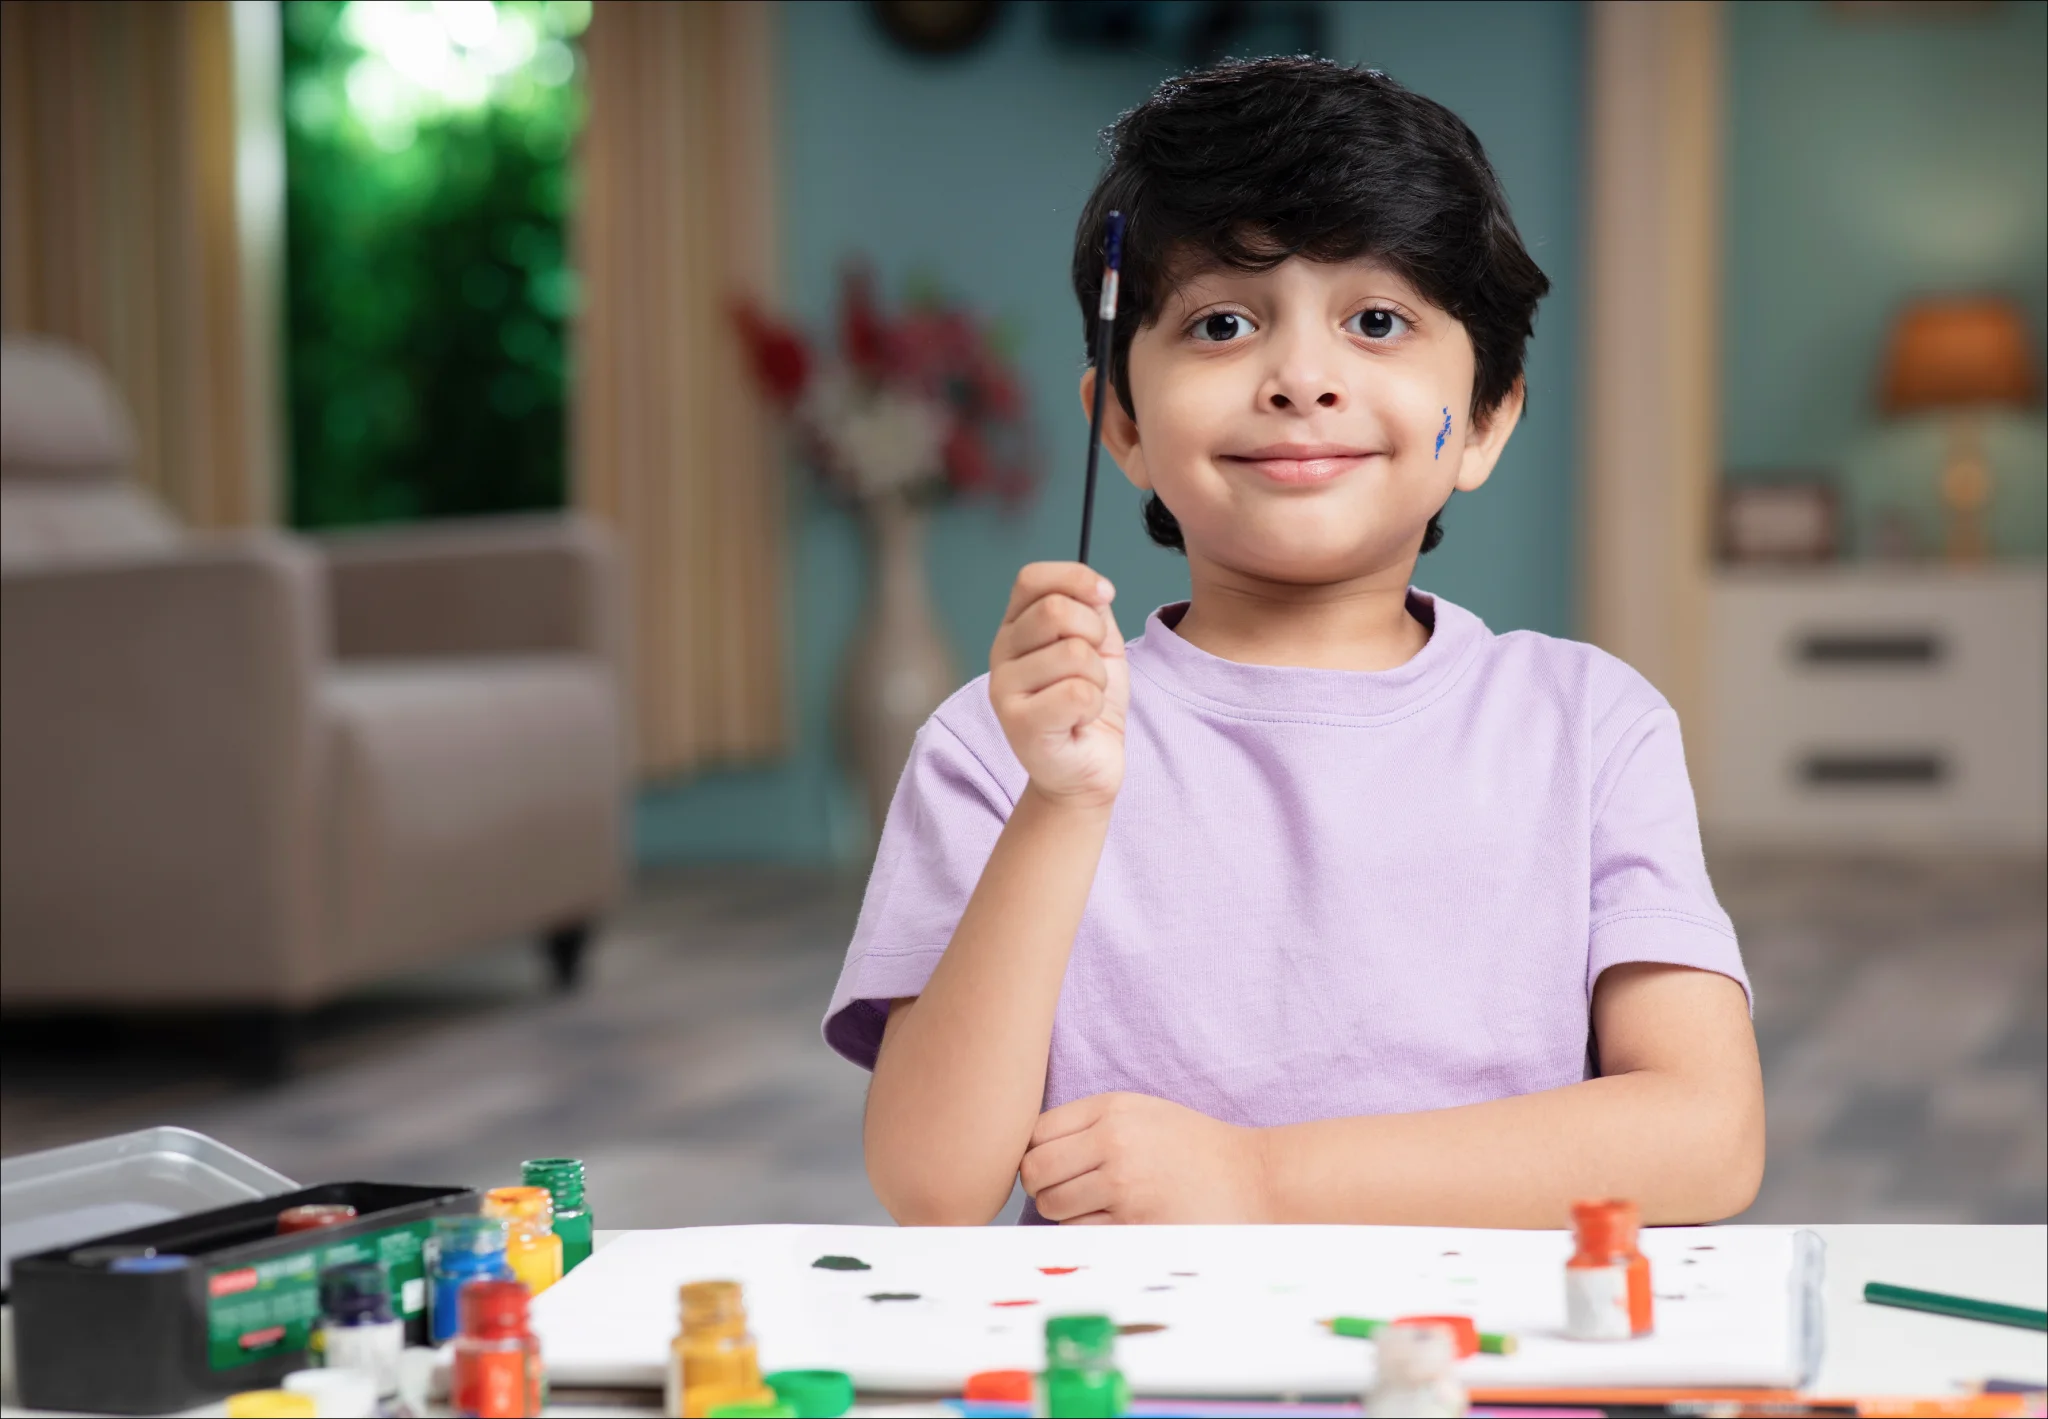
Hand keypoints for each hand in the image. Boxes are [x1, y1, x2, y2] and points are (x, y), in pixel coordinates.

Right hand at [988, 563, 1127, 809]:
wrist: (1087, 765)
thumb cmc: (1087, 703)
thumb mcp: (1097, 643)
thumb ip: (1090, 608)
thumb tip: (1096, 587)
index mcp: (1015, 626)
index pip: (1032, 578)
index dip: (1075, 579)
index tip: (1104, 596)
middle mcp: (1000, 652)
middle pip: (1056, 611)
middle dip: (1095, 634)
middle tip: (1093, 666)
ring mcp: (1004, 688)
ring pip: (1074, 654)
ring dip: (1097, 678)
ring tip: (1084, 698)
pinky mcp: (1018, 724)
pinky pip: (1078, 693)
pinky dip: (1094, 706)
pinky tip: (1079, 720)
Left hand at [1020, 1092, 1270, 1223]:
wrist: (1251, 1178)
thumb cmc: (1193, 1147)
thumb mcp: (1141, 1112)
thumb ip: (1089, 1124)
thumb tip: (1032, 1151)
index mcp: (1111, 1110)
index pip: (1036, 1133)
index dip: (1036, 1152)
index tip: (1052, 1164)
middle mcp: (1113, 1144)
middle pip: (1035, 1172)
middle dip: (1041, 1185)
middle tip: (1065, 1190)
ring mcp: (1123, 1188)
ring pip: (1053, 1207)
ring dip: (1064, 1214)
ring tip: (1096, 1207)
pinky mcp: (1134, 1227)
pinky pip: (1080, 1235)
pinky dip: (1088, 1234)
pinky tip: (1115, 1223)